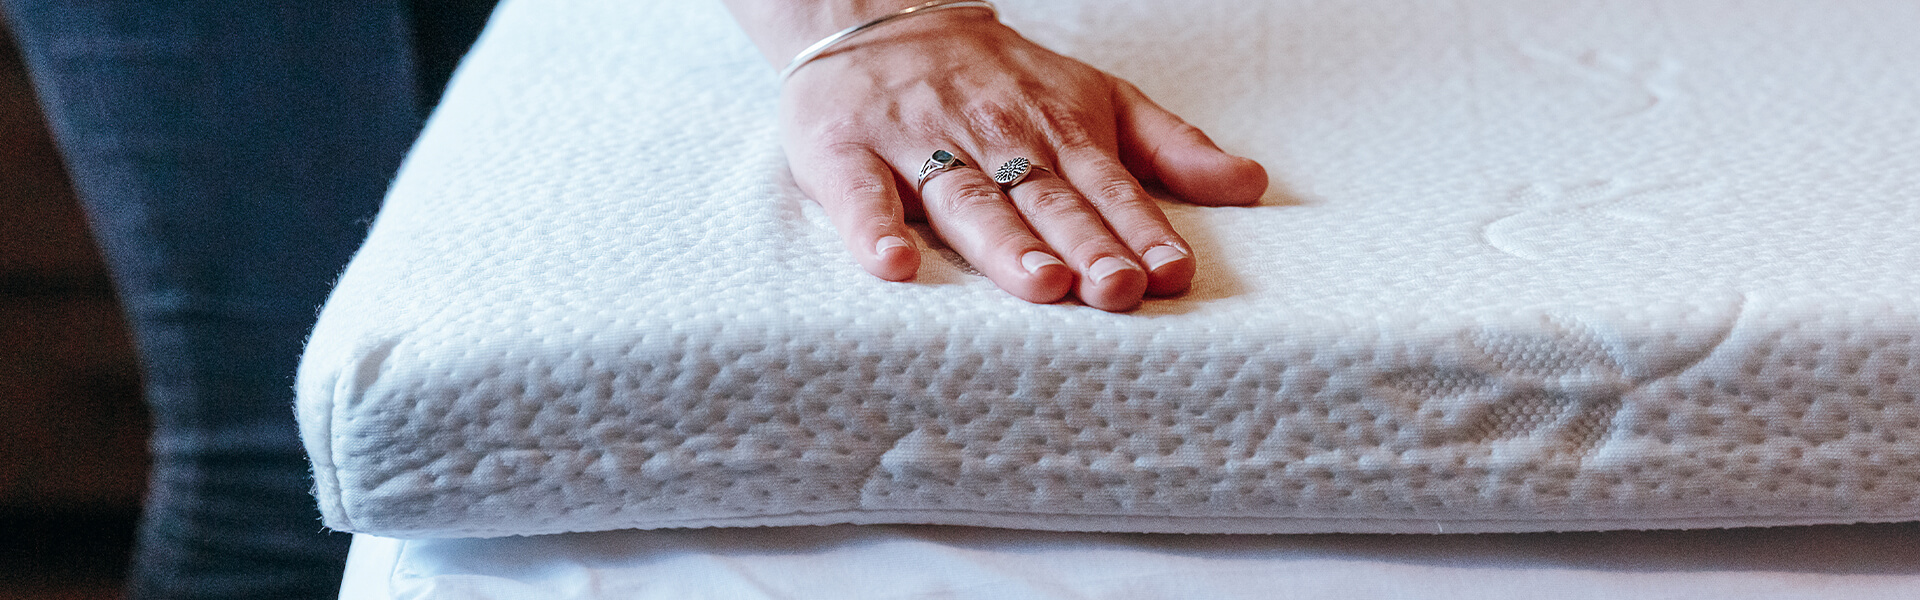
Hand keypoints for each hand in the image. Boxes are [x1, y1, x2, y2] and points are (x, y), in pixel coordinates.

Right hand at [745, 3, 1265, 310]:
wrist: (878, 18)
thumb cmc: (1001, 80)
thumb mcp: (1095, 98)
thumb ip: (1171, 146)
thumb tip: (1253, 184)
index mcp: (1058, 128)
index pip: (1106, 186)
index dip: (1138, 230)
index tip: (1168, 273)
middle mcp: (993, 133)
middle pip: (1042, 196)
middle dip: (1082, 243)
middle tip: (1115, 289)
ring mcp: (917, 139)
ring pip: (965, 196)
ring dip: (1003, 243)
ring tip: (1038, 283)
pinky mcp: (844, 150)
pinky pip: (859, 192)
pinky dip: (873, 228)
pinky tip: (894, 265)